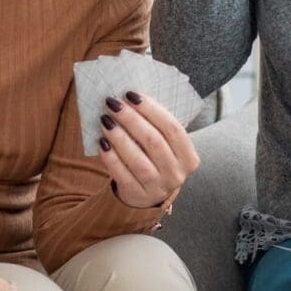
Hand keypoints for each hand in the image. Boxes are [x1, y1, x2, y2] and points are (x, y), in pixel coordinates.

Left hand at [98, 91, 198, 207]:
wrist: (147, 195)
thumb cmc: (155, 160)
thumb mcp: (165, 147)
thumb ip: (155, 126)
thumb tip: (129, 99)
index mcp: (188, 157)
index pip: (173, 128)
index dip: (152, 109)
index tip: (131, 94)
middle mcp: (176, 173)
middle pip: (153, 141)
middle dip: (131, 119)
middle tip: (113, 103)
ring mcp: (158, 187)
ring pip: (137, 159)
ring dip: (119, 137)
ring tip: (105, 120)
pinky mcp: (138, 195)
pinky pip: (122, 174)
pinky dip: (111, 157)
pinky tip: (102, 142)